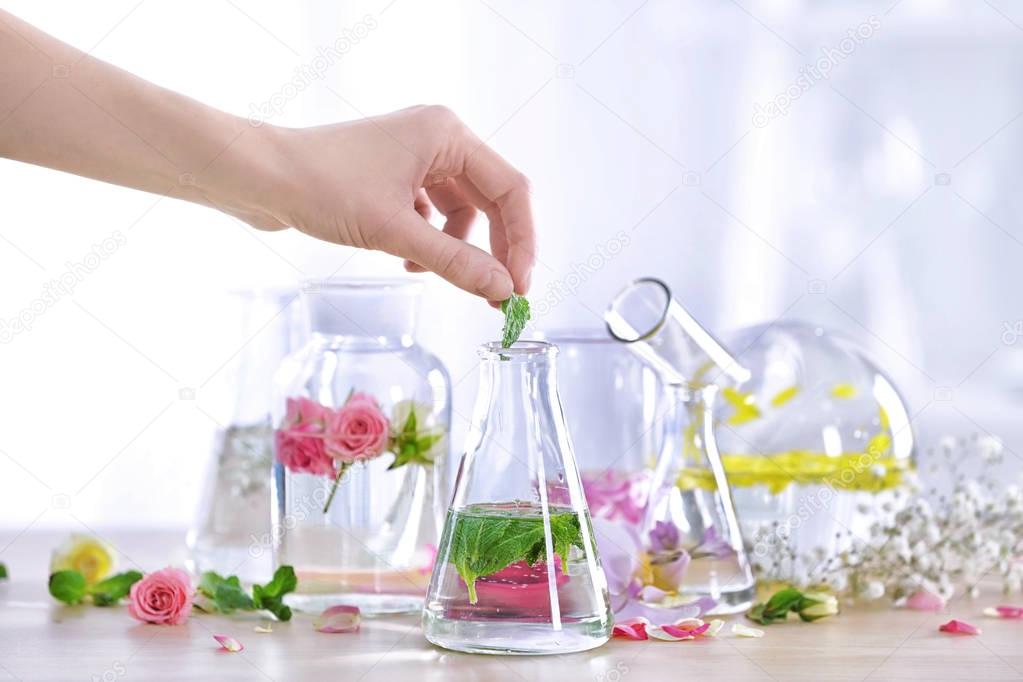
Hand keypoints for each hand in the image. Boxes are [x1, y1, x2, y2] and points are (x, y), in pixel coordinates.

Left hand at [232, 106, 535, 300]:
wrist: (258, 177)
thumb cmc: (321, 188)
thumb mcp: (395, 231)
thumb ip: (455, 262)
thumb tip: (502, 289)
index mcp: (447, 134)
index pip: (510, 190)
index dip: (521, 242)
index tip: (517, 287)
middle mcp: (438, 139)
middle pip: (491, 202)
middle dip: (492, 250)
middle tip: (495, 295)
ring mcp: (416, 157)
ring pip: (462, 213)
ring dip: (453, 248)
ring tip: (423, 269)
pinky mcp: (396, 176)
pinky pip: (433, 214)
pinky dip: (428, 241)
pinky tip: (405, 259)